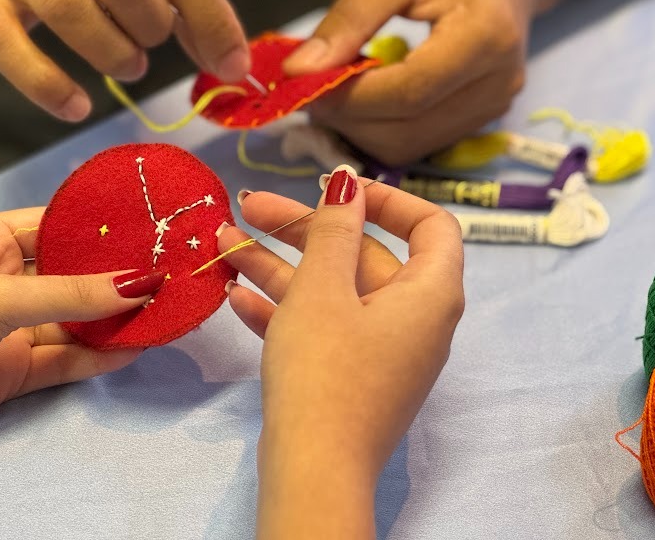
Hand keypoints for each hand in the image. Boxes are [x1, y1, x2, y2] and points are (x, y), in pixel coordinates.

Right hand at [0, 0, 248, 119]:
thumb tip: (228, 58)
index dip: (212, 19)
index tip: (232, 65)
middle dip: (153, 28)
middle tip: (150, 44)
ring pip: (73, 10)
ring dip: (113, 54)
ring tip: (126, 63)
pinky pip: (13, 50)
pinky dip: (50, 87)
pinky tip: (77, 107)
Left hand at [0, 208, 162, 465]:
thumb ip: (69, 293)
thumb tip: (139, 282)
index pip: (53, 227)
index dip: (99, 229)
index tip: (150, 229)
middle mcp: (0, 282)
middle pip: (70, 276)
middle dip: (115, 279)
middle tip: (168, 274)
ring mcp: (7, 329)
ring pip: (72, 320)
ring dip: (113, 320)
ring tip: (162, 313)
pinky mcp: (11, 372)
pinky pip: (64, 360)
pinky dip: (97, 357)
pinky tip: (132, 348)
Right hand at [218, 168, 464, 537]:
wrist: (313, 473)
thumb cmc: (325, 371)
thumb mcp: (324, 288)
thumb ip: (334, 230)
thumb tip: (349, 182)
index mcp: (431, 292)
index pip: (430, 224)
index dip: (385, 198)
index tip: (335, 190)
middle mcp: (416, 319)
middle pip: (364, 255)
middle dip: (303, 229)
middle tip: (250, 207)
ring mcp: (384, 351)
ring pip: (335, 292)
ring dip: (281, 267)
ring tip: (223, 245)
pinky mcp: (354, 377)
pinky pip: (325, 328)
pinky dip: (286, 310)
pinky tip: (236, 297)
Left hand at [284, 0, 554, 164]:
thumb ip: (347, 21)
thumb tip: (298, 72)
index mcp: (486, 38)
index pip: (408, 92)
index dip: (349, 97)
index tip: (301, 83)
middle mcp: (498, 84)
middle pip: (407, 130)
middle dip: (348, 118)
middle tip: (309, 87)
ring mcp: (494, 108)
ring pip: (409, 146)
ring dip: (360, 128)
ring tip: (335, 88)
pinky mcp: (483, 119)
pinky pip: (420, 141)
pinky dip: (381, 127)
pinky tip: (365, 94)